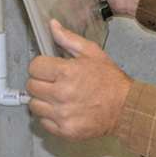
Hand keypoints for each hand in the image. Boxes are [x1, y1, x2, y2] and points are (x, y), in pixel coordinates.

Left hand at [27, 19, 133, 140]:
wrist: (125, 107)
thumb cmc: (110, 81)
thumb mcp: (91, 52)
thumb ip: (68, 39)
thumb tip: (53, 26)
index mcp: (66, 72)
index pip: (34, 67)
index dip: (41, 66)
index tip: (49, 69)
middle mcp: (62, 94)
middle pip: (31, 86)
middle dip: (40, 82)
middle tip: (54, 82)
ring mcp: (62, 114)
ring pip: (34, 105)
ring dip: (43, 100)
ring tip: (58, 96)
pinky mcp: (66, 130)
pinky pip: (44, 122)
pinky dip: (50, 117)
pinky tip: (62, 109)